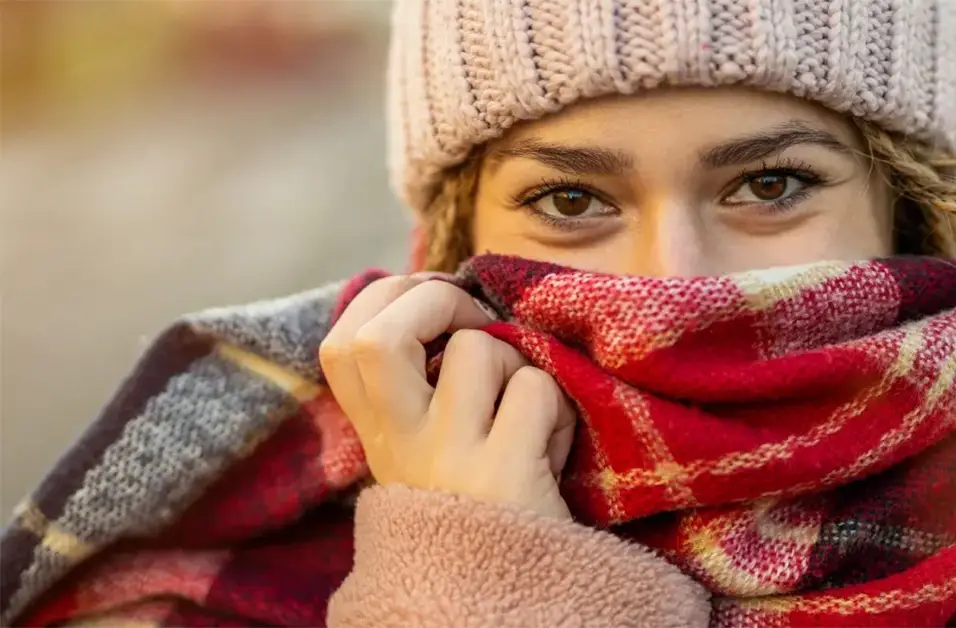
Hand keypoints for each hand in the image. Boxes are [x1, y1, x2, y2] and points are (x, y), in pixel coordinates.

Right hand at [320, 275, 576, 519]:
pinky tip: (552, 449)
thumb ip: (420, 392)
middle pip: (381, 335)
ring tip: (525, 410)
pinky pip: (536, 388)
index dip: (387, 300)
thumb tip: (442, 302)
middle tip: (475, 325)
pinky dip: (557, 405)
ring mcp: (447, 461)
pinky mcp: (503, 476)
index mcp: (379, 437)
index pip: (341, 344)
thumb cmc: (481, 512)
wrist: (503, 607)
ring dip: (519, 361)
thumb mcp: (431, 454)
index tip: (433, 308)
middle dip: (438, 299)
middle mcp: (399, 448)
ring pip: (480, 348)